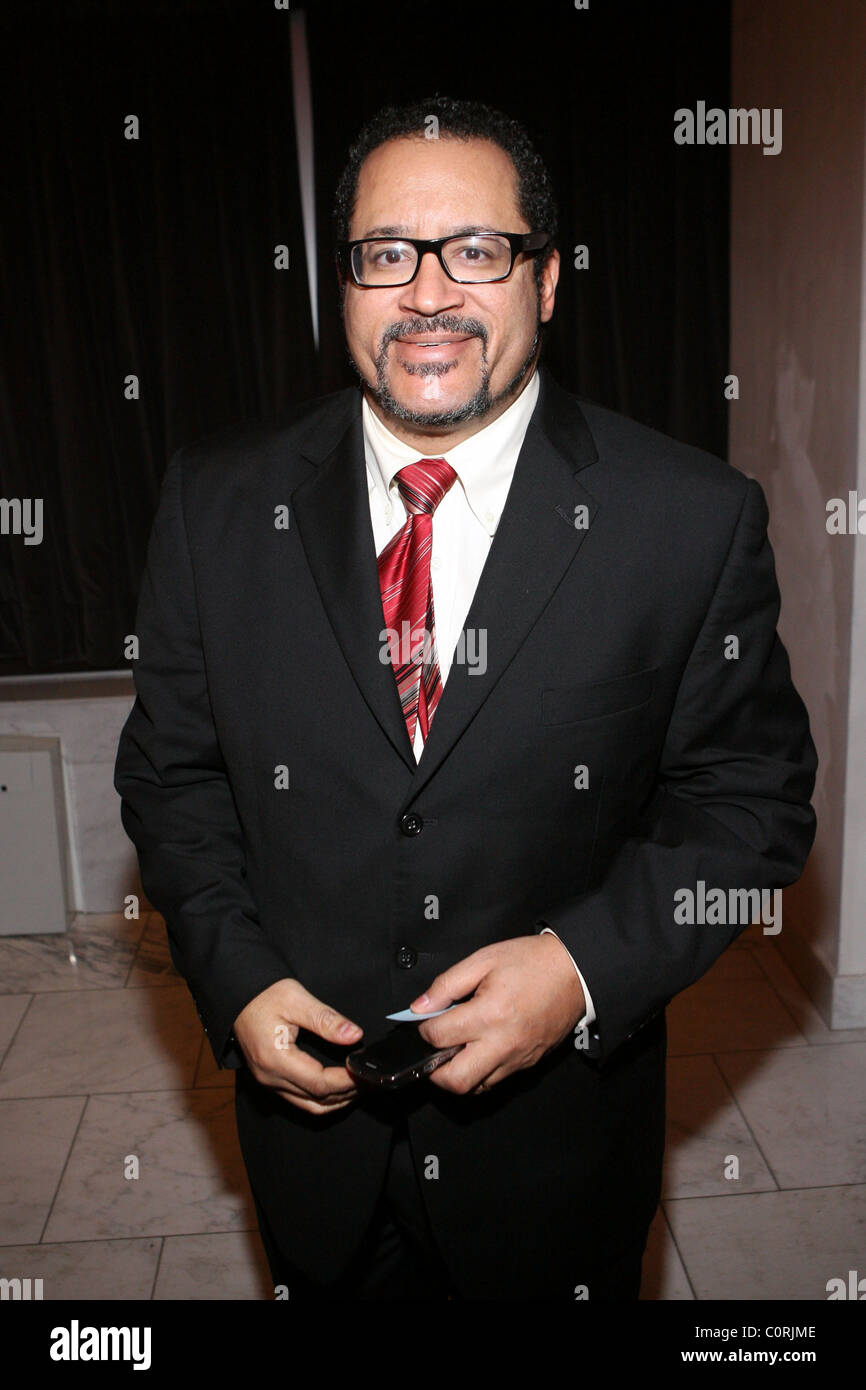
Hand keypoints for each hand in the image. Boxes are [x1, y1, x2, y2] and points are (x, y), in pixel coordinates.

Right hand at [233, 978, 362, 1114]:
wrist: (237, 995)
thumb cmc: (263, 995)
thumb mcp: (296, 999)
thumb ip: (326, 1020)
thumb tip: (354, 1035)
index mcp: (275, 1059)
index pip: (319, 1082)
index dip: (346, 1081)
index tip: (365, 1072)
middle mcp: (270, 1077)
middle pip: (317, 1099)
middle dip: (347, 1093)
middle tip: (371, 1081)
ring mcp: (268, 1081)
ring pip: (309, 1105)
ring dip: (337, 1100)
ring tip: (360, 1087)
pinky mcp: (270, 1079)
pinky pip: (300, 1099)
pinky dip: (323, 1097)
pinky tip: (339, 1087)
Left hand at [413, 934, 585, 1094]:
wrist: (576, 971)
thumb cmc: (533, 962)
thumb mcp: (484, 959)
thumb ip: (447, 984)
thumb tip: (420, 1007)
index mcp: (490, 1014)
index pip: (439, 1037)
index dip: (423, 1029)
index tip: (425, 1021)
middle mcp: (503, 1043)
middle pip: (455, 1080)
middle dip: (434, 1070)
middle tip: (432, 1051)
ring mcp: (517, 1058)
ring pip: (476, 1088)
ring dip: (459, 1074)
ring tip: (456, 1050)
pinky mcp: (528, 1064)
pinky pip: (496, 1081)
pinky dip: (480, 1072)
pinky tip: (479, 1050)